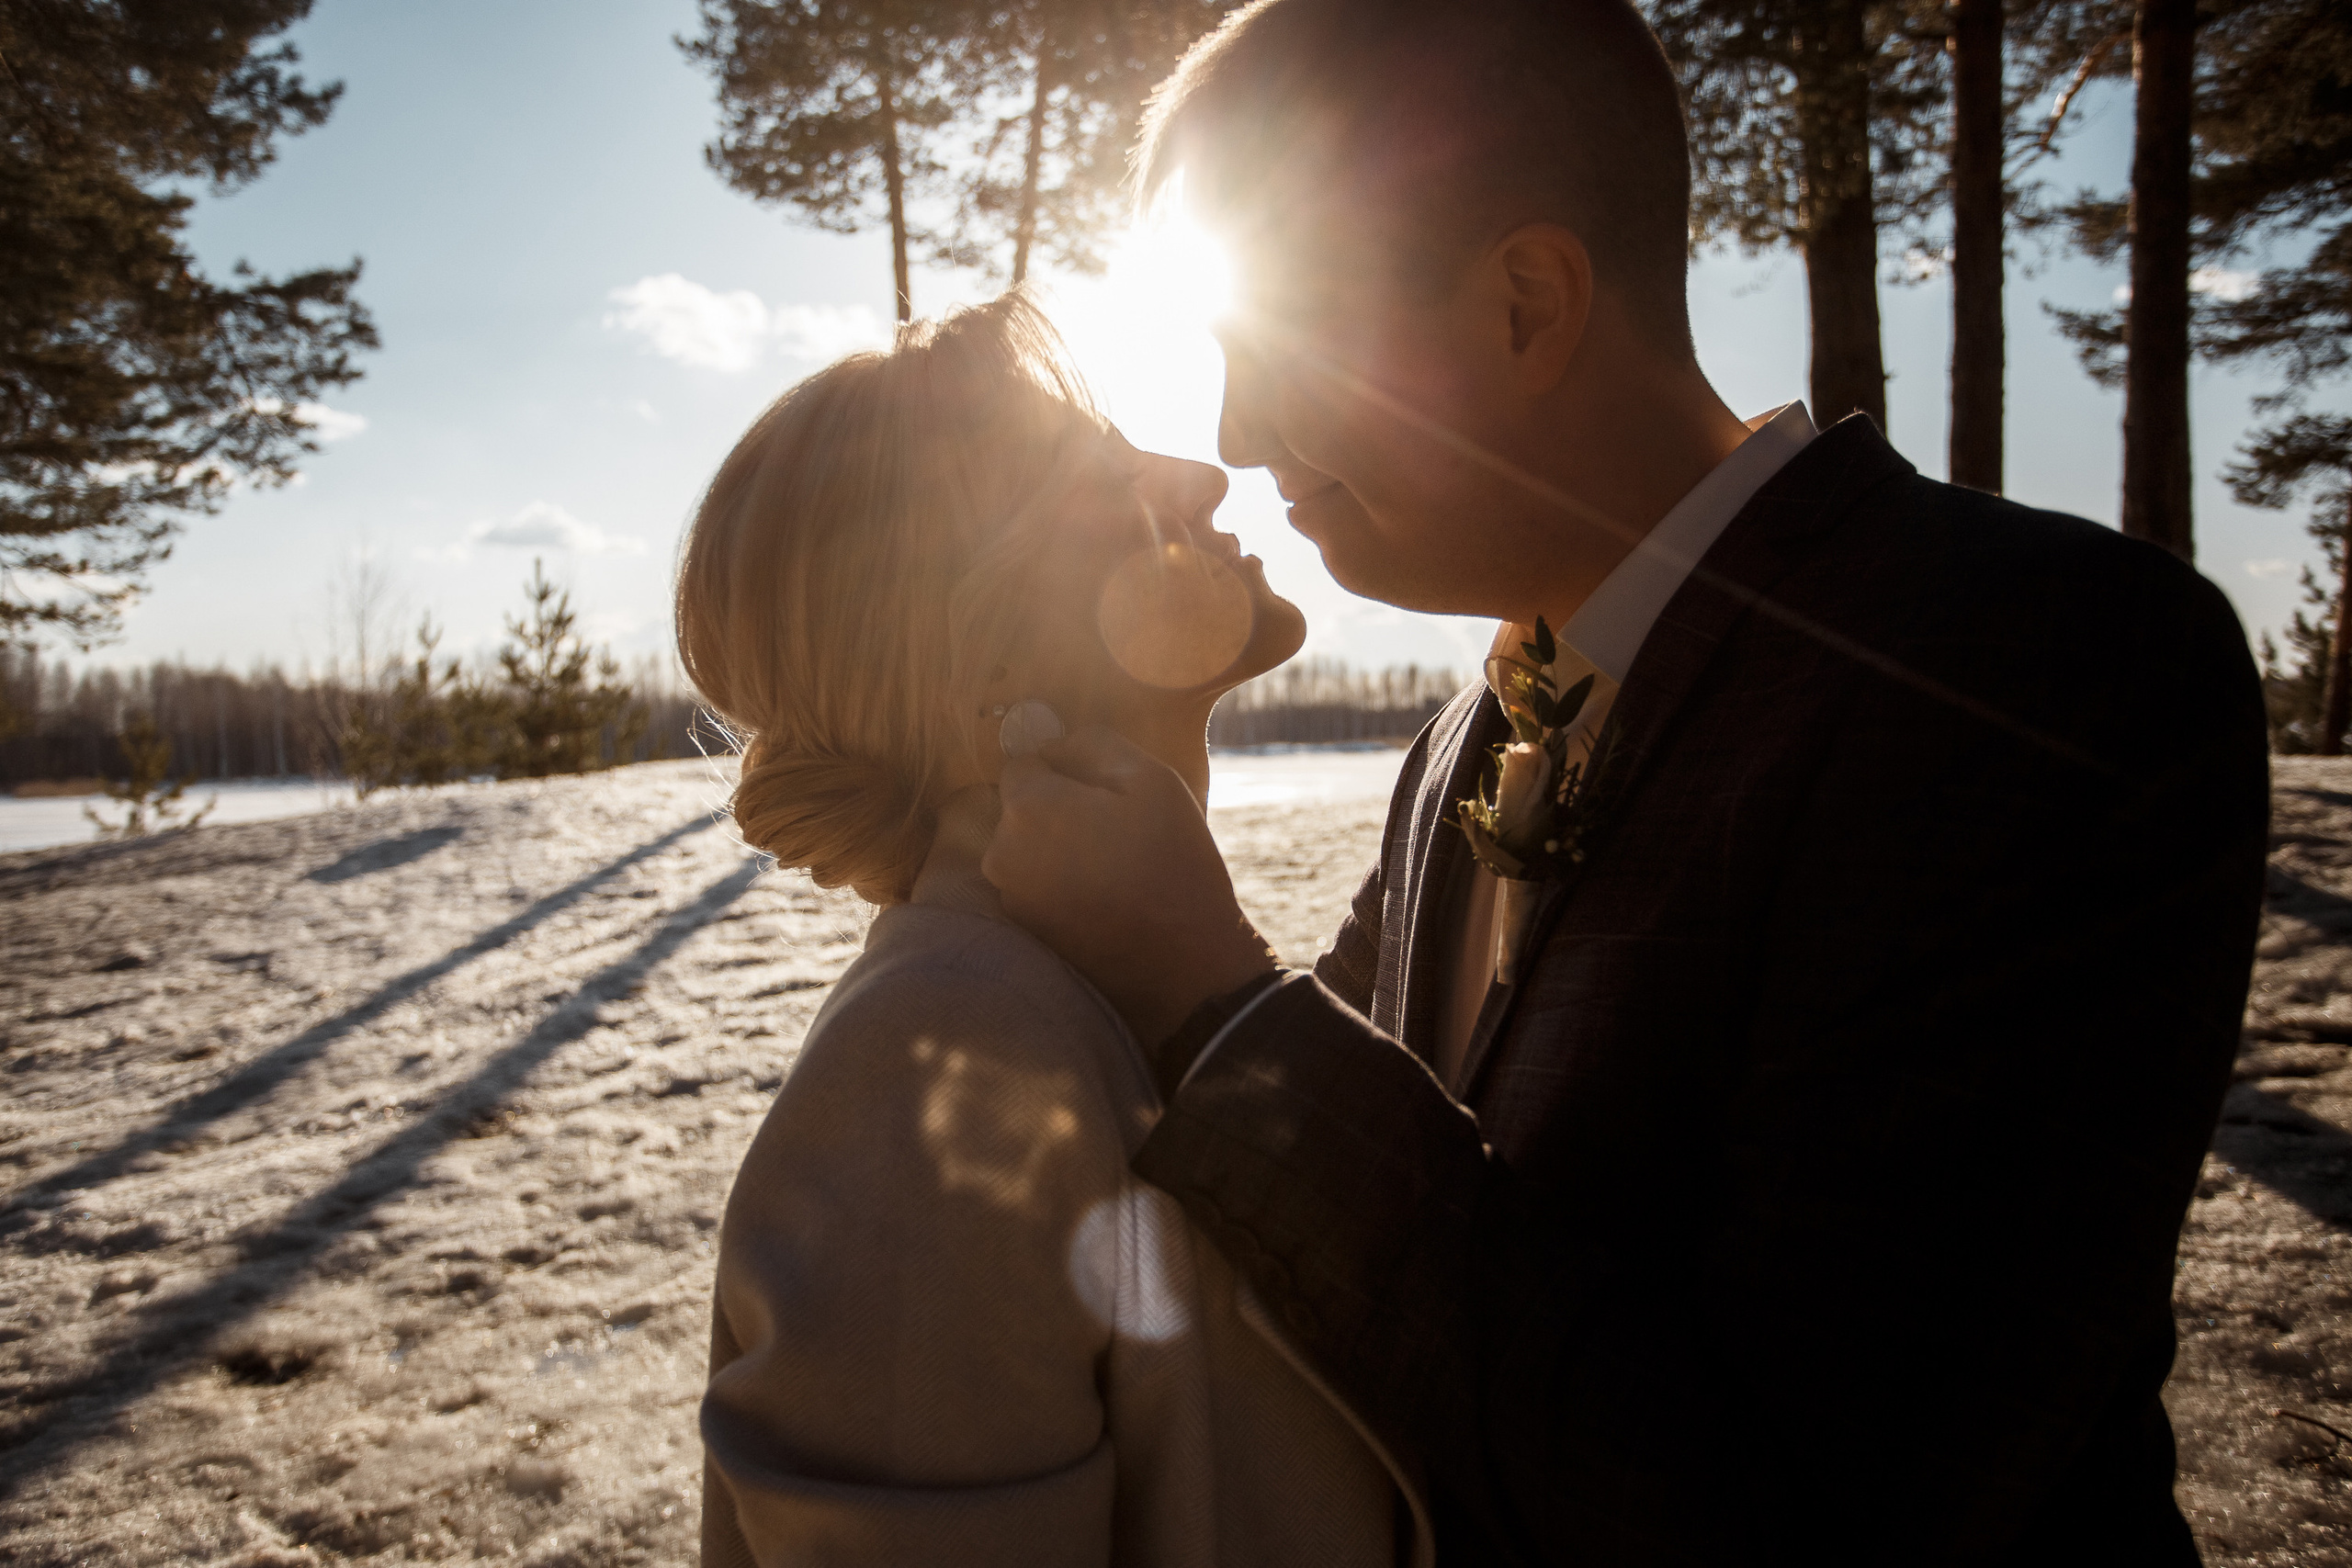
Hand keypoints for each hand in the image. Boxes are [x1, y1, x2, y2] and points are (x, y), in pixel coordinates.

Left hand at [984, 726, 1277, 1045]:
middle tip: (1119, 831)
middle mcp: (1001, 850)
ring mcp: (1008, 894)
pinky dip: (1060, 880)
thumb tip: (1056, 743)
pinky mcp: (1023, 928)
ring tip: (1116, 867)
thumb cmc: (1172, 863)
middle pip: (1022, 804)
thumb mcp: (1150, 780)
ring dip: (1059, 845)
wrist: (1183, 965)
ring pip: (1028, 844)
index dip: (1068, 767)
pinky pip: (1035, 881)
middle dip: (1060, 806)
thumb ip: (1094, 744)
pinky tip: (1105, 896)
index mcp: (1027, 806)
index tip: (1108, 792)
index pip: (1025, 760)